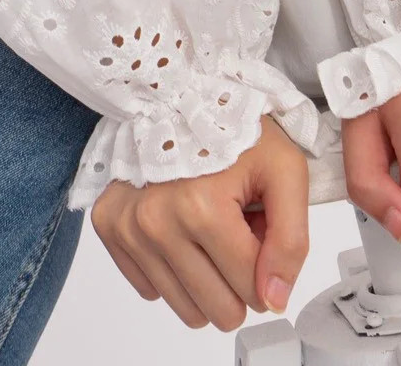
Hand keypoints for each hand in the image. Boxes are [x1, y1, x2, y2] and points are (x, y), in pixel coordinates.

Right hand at [89, 112, 308, 329]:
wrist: (179, 90)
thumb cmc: (235, 129)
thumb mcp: (286, 171)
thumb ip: (291, 241)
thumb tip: (273, 301)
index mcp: (202, 208)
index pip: (254, 291)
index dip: (268, 264)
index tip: (258, 224)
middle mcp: (156, 223)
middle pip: (221, 311)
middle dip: (238, 278)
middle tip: (235, 226)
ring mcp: (128, 228)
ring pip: (187, 311)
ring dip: (206, 278)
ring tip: (208, 225)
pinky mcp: (109, 227)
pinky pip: (151, 290)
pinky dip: (172, 269)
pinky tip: (179, 228)